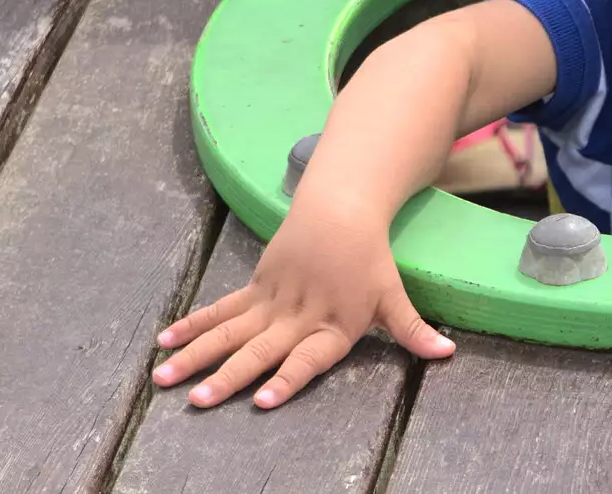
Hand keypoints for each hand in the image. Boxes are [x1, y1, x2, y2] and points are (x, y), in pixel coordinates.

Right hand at [151, 197, 454, 408]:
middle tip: (200, 400)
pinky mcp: (256, 286)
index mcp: (333, 326)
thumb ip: (413, 332)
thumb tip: (447, 354)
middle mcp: (299, 317)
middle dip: (229, 376)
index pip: (308, 359)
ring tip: (164, 379)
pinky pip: (222, 309)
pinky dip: (194, 324)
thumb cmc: (370, 260)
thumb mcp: (393, 297)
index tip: (262, 400)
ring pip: (230, 332)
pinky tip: (166, 341)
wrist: (342, 210)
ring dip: (196, 355)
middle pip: (260, 351)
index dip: (287, 380)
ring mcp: (273, 301)